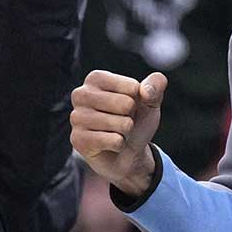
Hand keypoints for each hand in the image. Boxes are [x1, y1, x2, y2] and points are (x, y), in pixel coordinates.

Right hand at [70, 70, 166, 196]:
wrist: (128, 153)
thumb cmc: (135, 121)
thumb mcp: (151, 101)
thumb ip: (155, 86)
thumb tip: (145, 91)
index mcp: (96, 78)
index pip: (133, 87)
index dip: (138, 100)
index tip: (129, 106)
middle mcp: (81, 94)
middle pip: (126, 104)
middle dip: (132, 117)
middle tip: (122, 121)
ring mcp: (76, 117)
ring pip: (121, 124)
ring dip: (126, 132)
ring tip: (116, 132)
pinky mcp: (78, 139)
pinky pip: (113, 141)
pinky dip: (119, 145)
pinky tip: (110, 144)